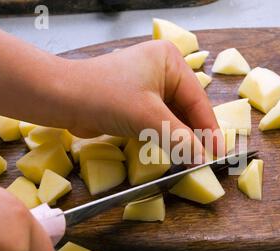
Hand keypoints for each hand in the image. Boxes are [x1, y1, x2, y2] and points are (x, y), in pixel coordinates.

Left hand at [63, 40, 222, 158]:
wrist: (61, 99)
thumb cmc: (104, 96)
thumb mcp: (147, 117)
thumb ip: (179, 138)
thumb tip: (202, 158)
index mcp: (169, 61)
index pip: (198, 100)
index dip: (209, 129)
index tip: (218, 154)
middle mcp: (162, 70)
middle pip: (188, 108)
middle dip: (195, 135)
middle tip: (206, 160)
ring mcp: (149, 86)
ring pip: (174, 117)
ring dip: (181, 138)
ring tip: (193, 160)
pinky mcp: (137, 101)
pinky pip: (159, 121)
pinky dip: (166, 137)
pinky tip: (174, 152)